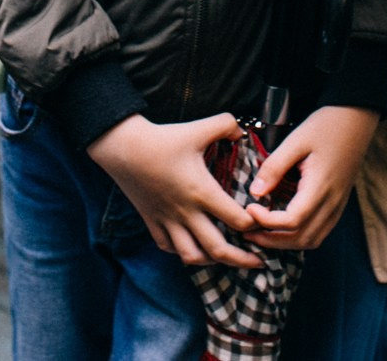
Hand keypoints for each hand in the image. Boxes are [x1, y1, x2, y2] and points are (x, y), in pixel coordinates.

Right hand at [87, 113, 263, 267]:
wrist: (123, 147)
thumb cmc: (163, 138)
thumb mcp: (198, 128)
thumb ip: (226, 125)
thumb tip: (243, 132)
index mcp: (202, 192)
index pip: (237, 220)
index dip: (255, 225)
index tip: (263, 221)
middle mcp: (186, 212)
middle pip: (218, 250)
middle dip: (242, 260)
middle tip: (259, 261)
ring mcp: (167, 220)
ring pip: (192, 256)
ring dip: (212, 261)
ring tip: (226, 257)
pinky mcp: (151, 221)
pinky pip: (169, 247)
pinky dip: (183, 252)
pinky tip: (194, 246)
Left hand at [244, 106, 379, 250]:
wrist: (356, 119)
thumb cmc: (325, 126)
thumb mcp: (295, 141)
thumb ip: (274, 167)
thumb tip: (255, 192)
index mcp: (320, 187)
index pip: (292, 221)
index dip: (267, 221)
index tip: (249, 207)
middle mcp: (332, 203)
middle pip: (301, 238)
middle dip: (271, 240)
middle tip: (246, 230)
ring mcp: (337, 206)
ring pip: (311, 240)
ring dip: (284, 243)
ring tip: (260, 233)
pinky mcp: (338, 205)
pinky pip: (319, 233)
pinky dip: (298, 238)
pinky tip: (281, 229)